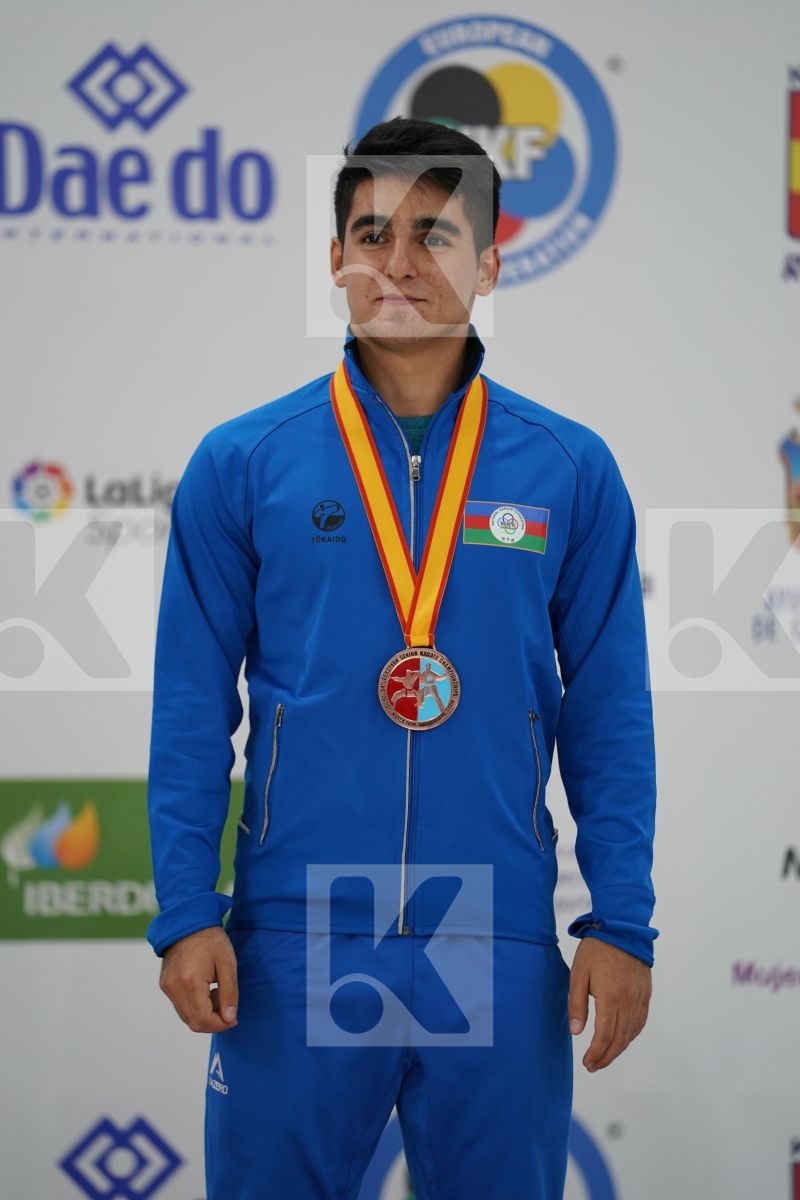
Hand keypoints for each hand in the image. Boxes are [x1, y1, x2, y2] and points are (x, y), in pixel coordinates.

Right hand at [159, 927, 238, 1033]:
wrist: (189, 921)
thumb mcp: (228, 964)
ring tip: (217, 994)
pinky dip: (195, 1007)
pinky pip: (180, 1006)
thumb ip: (229, 993)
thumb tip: (230, 1019)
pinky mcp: (165, 985)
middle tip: (227, 1007)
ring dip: (204, 1015)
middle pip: (193, 1022)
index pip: (204, 1020)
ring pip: (186, 1017)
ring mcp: (167, 987)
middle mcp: (174, 988)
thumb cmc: (211, 940)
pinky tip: (206, 990)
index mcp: (190, 982)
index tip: (234, 1018)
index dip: (221, 1025)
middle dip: (213, 1022)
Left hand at [567, 937, 650, 1071]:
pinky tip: (623, 1039)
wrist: (622, 928)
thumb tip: (576, 1032)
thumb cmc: (596, 950)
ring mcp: (640, 998)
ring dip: (619, 1049)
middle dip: (607, 1056)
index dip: (596, 1053)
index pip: (605, 1036)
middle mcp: (629, 1002)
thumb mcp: (578, 974)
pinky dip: (632, 1035)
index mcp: (611, 998)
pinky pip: (641, 1021)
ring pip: (632, 1033)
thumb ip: (577, 1003)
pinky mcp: (646, 993)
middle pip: (620, 1039)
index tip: (587, 1063)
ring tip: (605, 1057)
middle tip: (594, 1066)